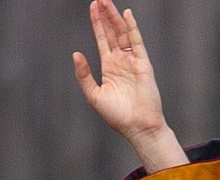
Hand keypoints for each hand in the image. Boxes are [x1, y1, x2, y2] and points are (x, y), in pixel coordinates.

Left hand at [74, 3, 181, 167]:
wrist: (138, 127)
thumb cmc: (117, 116)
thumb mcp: (94, 96)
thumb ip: (84, 75)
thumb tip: (76, 54)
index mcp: (109, 67)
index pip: (102, 39)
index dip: (97, 23)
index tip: (92, 7)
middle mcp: (121, 61)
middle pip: (112, 32)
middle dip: (105, 15)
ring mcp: (133, 61)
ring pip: (122, 33)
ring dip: (114, 17)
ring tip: (106, 2)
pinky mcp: (143, 64)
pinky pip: (137, 42)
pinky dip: (132, 28)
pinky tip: (125, 15)